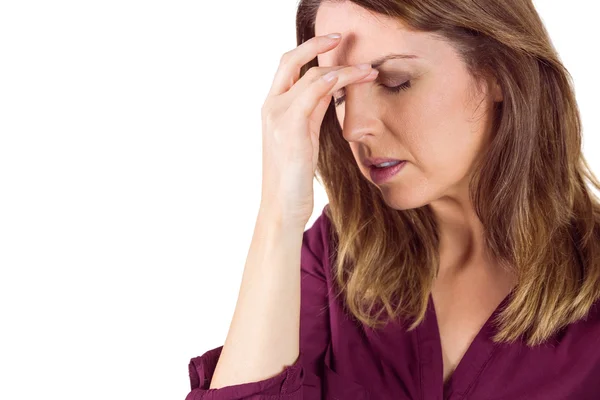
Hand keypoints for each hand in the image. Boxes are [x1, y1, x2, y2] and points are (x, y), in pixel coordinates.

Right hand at [259, 33, 377, 224]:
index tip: (335, 43)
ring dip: (343, 69)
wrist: (282, 207)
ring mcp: (277, 116)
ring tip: (368, 71)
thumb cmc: (294, 178)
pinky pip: (313, 92)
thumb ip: (313, 111)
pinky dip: (334, 81)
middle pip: (289, 60)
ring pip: (311, 76)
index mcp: (273, 109)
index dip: (311, 52)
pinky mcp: (290, 128)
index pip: (290, 68)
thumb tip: (333, 89)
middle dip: (316, 44)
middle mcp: (271, 107)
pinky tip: (353, 79)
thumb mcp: (305, 138)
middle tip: (342, 36)